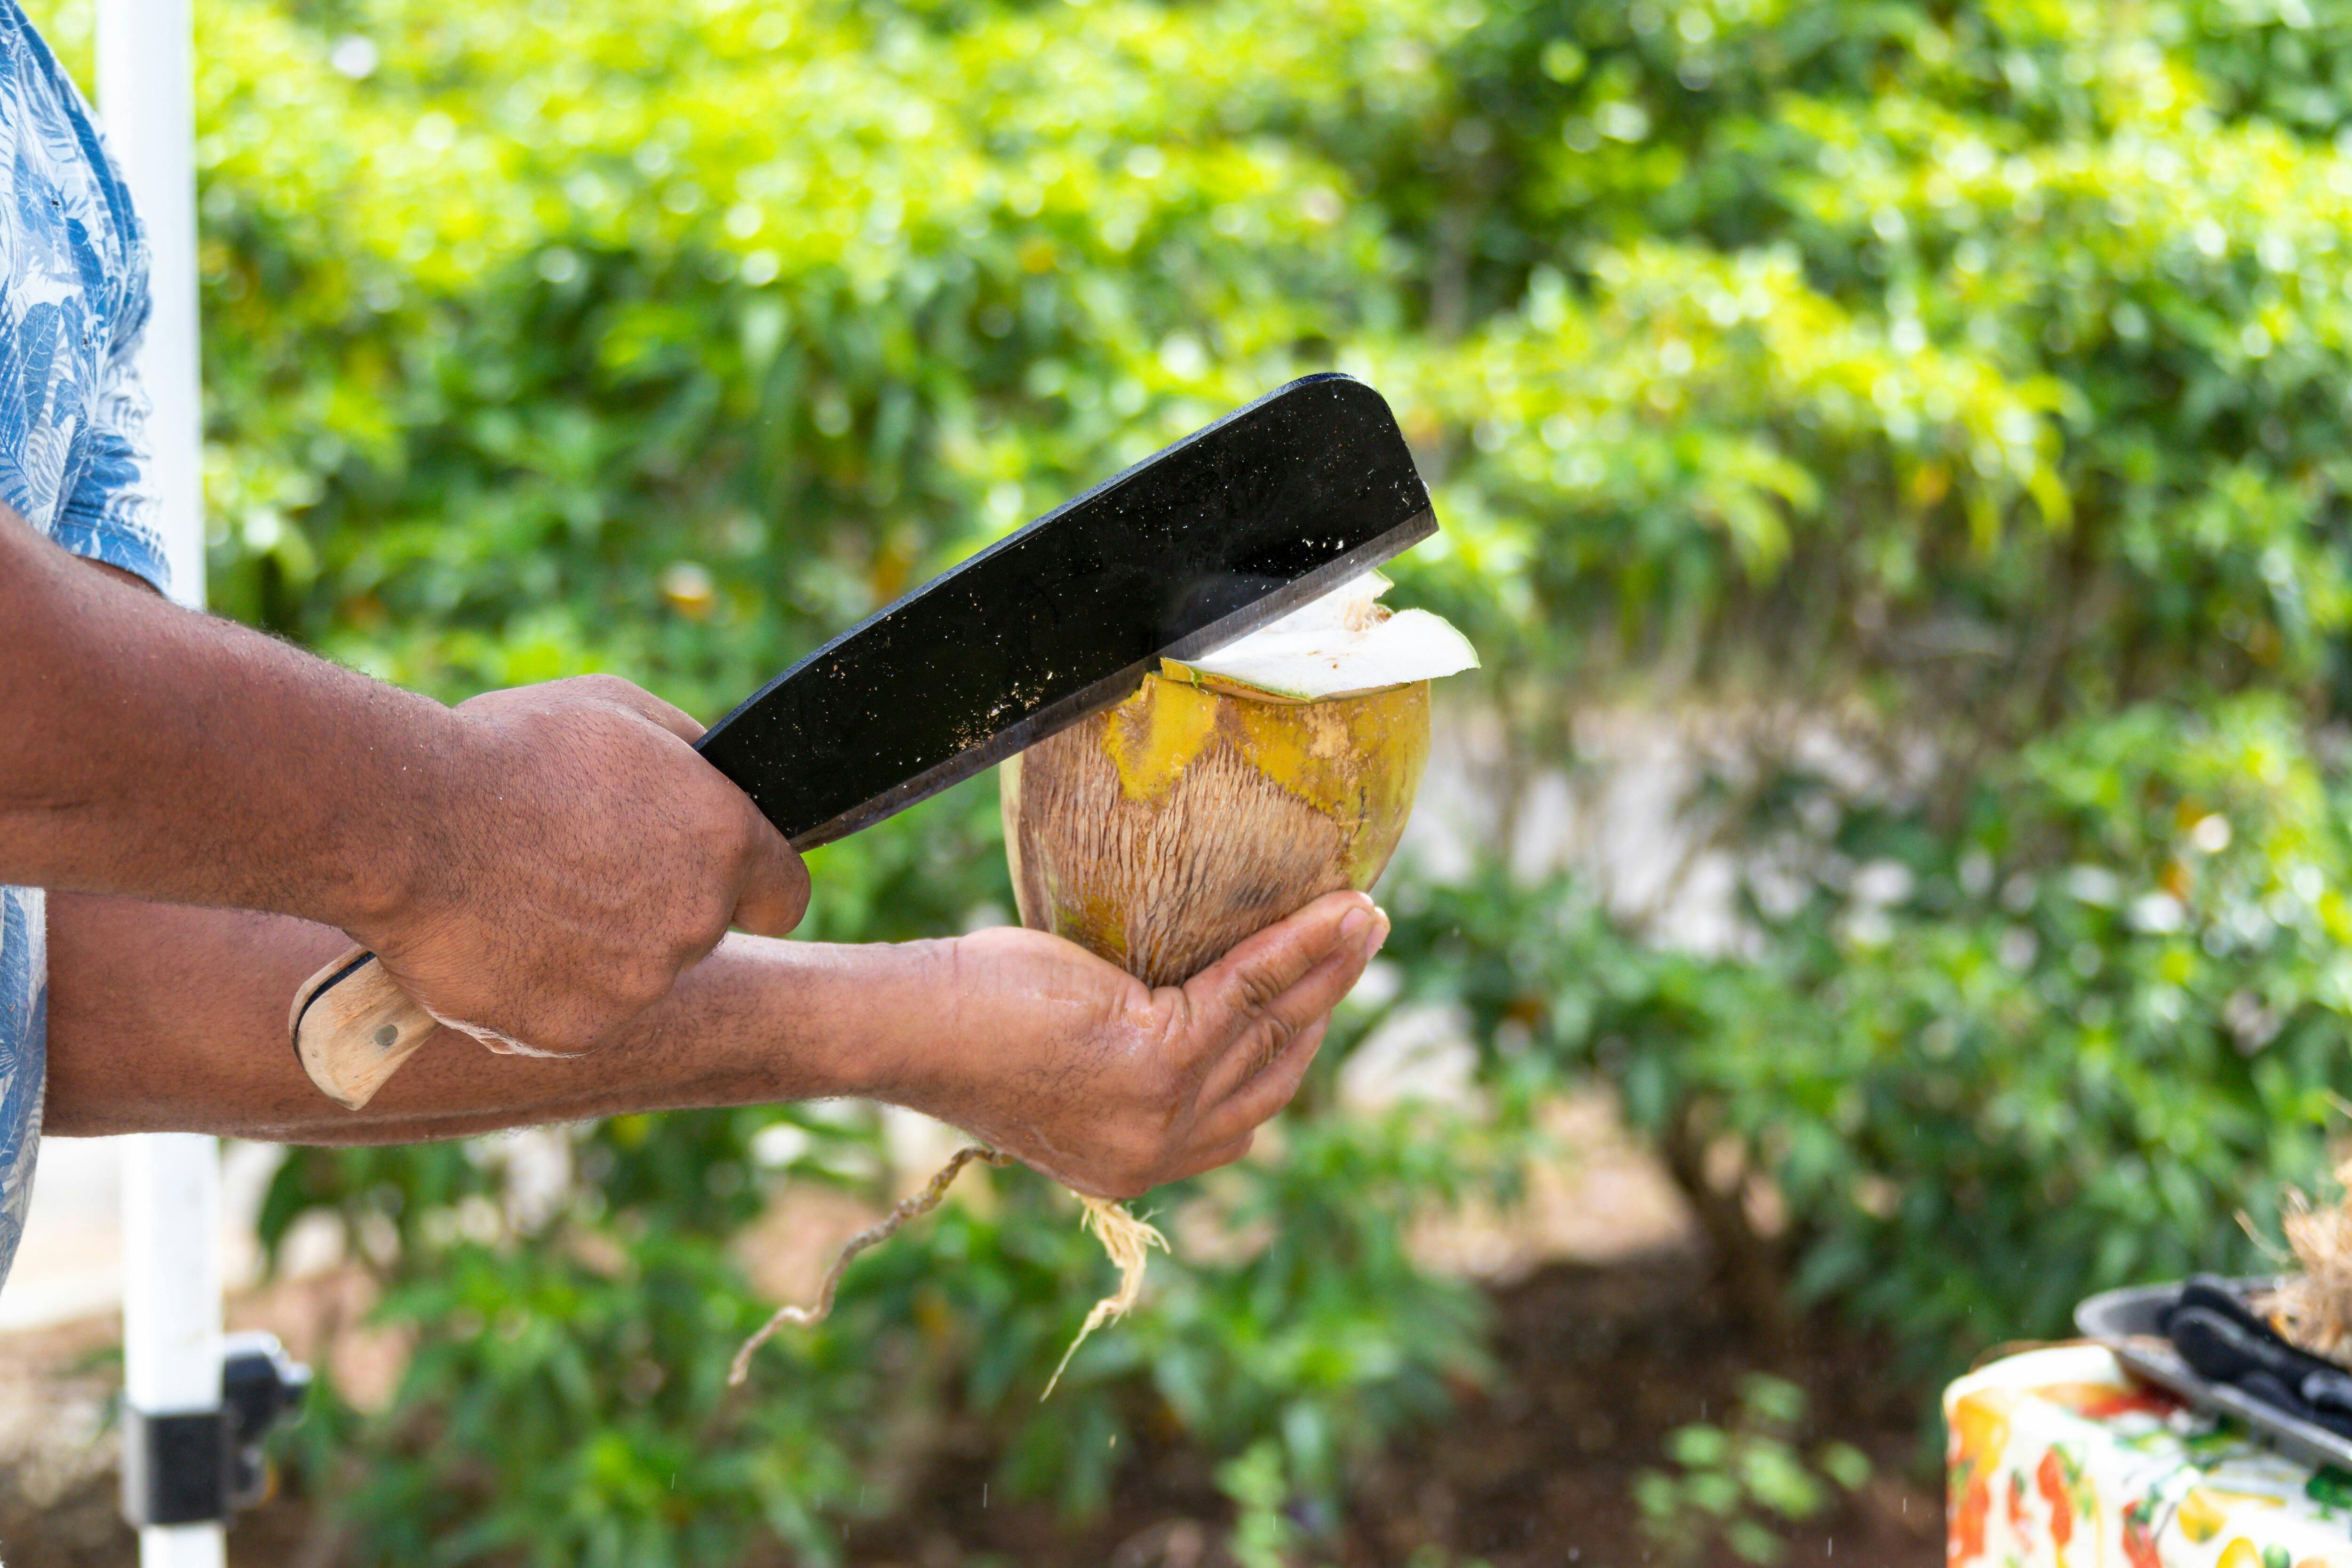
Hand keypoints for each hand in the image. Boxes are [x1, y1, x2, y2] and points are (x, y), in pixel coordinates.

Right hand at [357, 674, 807, 1055]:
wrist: (404, 822)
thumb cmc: (508, 751)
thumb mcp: (618, 711)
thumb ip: (687, 755)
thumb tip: (715, 777)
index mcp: (723, 840)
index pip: (785, 894)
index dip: (752, 885)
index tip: (723, 881)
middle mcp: (694, 921)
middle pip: (697, 931)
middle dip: (654, 904)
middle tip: (577, 865)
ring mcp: (636, 986)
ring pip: (634, 976)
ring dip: (596, 948)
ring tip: (523, 895)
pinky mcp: (573, 1032)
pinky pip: (572, 1015)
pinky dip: (540, 989)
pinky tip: (496, 938)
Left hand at [886, 890, 1387, 1197]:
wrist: (909, 1027)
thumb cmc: (967, 1018)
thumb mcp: (1068, 1051)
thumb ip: (1130, 1048)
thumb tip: (1181, 992)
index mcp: (1133, 1160)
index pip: (1242, 1109)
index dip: (1291, 1048)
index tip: (1321, 996)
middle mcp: (1155, 1153)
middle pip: (1273, 1074)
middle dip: (1325, 1006)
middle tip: (1360, 942)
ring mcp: (1159, 1113)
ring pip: (1270, 1030)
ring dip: (1328, 968)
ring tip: (1363, 915)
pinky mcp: (1154, 1062)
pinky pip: (1246, 994)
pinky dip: (1297, 950)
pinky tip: (1332, 913)